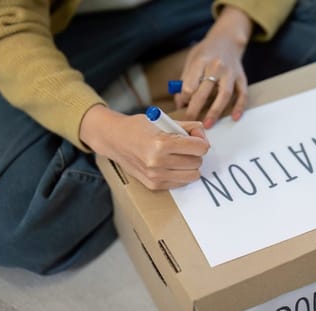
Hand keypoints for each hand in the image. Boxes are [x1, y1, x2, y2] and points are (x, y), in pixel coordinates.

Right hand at [80, 104, 209, 189]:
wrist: (113, 139)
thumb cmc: (137, 127)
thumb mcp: (162, 120)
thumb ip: (186, 126)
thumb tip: (202, 133)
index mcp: (161, 143)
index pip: (199, 148)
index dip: (201, 140)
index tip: (195, 137)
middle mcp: (158, 162)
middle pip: (197, 162)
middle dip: (196, 153)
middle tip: (186, 145)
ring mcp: (155, 176)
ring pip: (192, 175)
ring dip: (190, 165)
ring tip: (180, 155)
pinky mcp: (153, 185)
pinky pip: (181, 182)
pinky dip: (181, 173)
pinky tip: (172, 164)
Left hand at [176, 5, 252, 127]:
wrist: (227, 39)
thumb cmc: (206, 52)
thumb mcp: (192, 59)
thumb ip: (185, 79)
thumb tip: (180, 102)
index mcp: (201, 60)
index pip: (190, 84)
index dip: (184, 97)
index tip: (182, 105)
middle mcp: (217, 66)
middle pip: (204, 91)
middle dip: (195, 109)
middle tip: (189, 121)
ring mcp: (231, 72)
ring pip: (224, 94)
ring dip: (215, 111)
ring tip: (208, 124)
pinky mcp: (241, 77)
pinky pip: (242, 94)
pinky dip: (239, 106)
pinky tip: (235, 117)